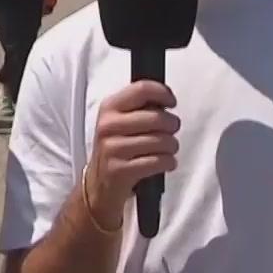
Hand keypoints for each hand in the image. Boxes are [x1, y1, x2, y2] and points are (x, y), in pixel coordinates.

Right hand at [84, 81, 179, 227]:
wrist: (100, 183)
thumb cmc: (117, 147)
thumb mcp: (120, 120)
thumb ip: (140, 106)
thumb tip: (166, 98)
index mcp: (109, 107)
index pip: (142, 89)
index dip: (164, 94)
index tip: (171, 103)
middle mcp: (108, 125)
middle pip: (157, 117)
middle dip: (172, 125)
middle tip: (171, 131)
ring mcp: (113, 148)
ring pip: (161, 141)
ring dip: (172, 146)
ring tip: (167, 149)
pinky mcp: (120, 170)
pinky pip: (158, 161)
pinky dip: (168, 162)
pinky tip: (164, 162)